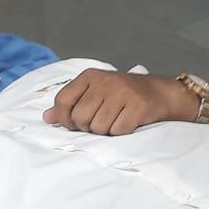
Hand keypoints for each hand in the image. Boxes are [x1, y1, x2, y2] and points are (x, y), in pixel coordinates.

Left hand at [43, 69, 188, 135]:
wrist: (160, 93)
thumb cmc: (123, 95)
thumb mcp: (94, 92)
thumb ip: (70, 103)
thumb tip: (47, 117)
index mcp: (89, 76)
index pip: (63, 101)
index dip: (65, 119)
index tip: (75, 123)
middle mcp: (104, 82)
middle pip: (79, 118)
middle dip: (88, 127)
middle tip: (101, 120)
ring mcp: (122, 93)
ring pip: (98, 127)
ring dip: (106, 130)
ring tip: (116, 120)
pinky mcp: (138, 106)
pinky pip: (118, 131)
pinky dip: (121, 132)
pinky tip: (127, 122)